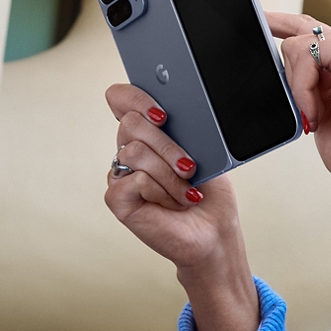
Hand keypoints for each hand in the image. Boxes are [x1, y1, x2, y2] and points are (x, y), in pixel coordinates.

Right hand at [104, 83, 258, 330]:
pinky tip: (172, 203)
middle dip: (167, 145)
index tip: (163, 115)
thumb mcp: (205, 150)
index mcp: (148, 131)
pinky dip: (160, 191)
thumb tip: (178, 107)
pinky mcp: (117, 198)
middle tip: (190, 166)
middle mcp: (129, 149)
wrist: (213, 232)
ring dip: (170, 174)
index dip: (135, 97)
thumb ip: (185, 127)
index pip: (121, 98)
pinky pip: (134, 180)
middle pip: (130, 123)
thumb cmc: (209, 193)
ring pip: (134, 151)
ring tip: (187, 191)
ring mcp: (120, 174)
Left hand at [266, 12, 330, 196]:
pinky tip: (318, 112)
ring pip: (296, 46)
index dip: (284, 23)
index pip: (313, 32)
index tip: (262, 20)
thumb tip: (279, 67)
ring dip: (297, 89)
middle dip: (276, 31)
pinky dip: (303, 87)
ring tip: (317, 116)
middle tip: (264, 34)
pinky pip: (305, 53)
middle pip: (300, 30)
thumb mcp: (318, 107)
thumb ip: (306, 82)